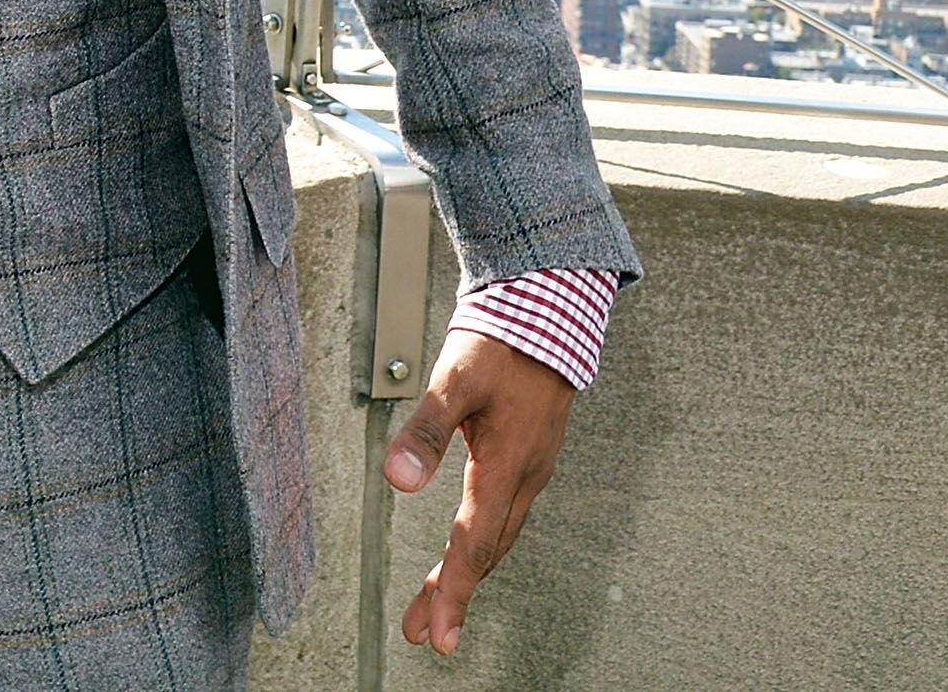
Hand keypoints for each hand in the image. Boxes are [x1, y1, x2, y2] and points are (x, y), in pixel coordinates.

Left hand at [383, 329, 574, 656]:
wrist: (548, 312)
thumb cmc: (501, 342)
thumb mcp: (454, 378)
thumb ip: (425, 429)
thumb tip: (398, 477)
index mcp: (508, 465)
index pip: (474, 543)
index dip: (453, 590)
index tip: (437, 634)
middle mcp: (526, 476)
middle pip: (486, 551)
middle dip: (455, 594)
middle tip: (427, 634)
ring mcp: (532, 469)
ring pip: (497, 536)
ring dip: (467, 573)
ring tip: (436, 603)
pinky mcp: (530, 457)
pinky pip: (506, 515)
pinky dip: (483, 543)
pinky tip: (469, 549)